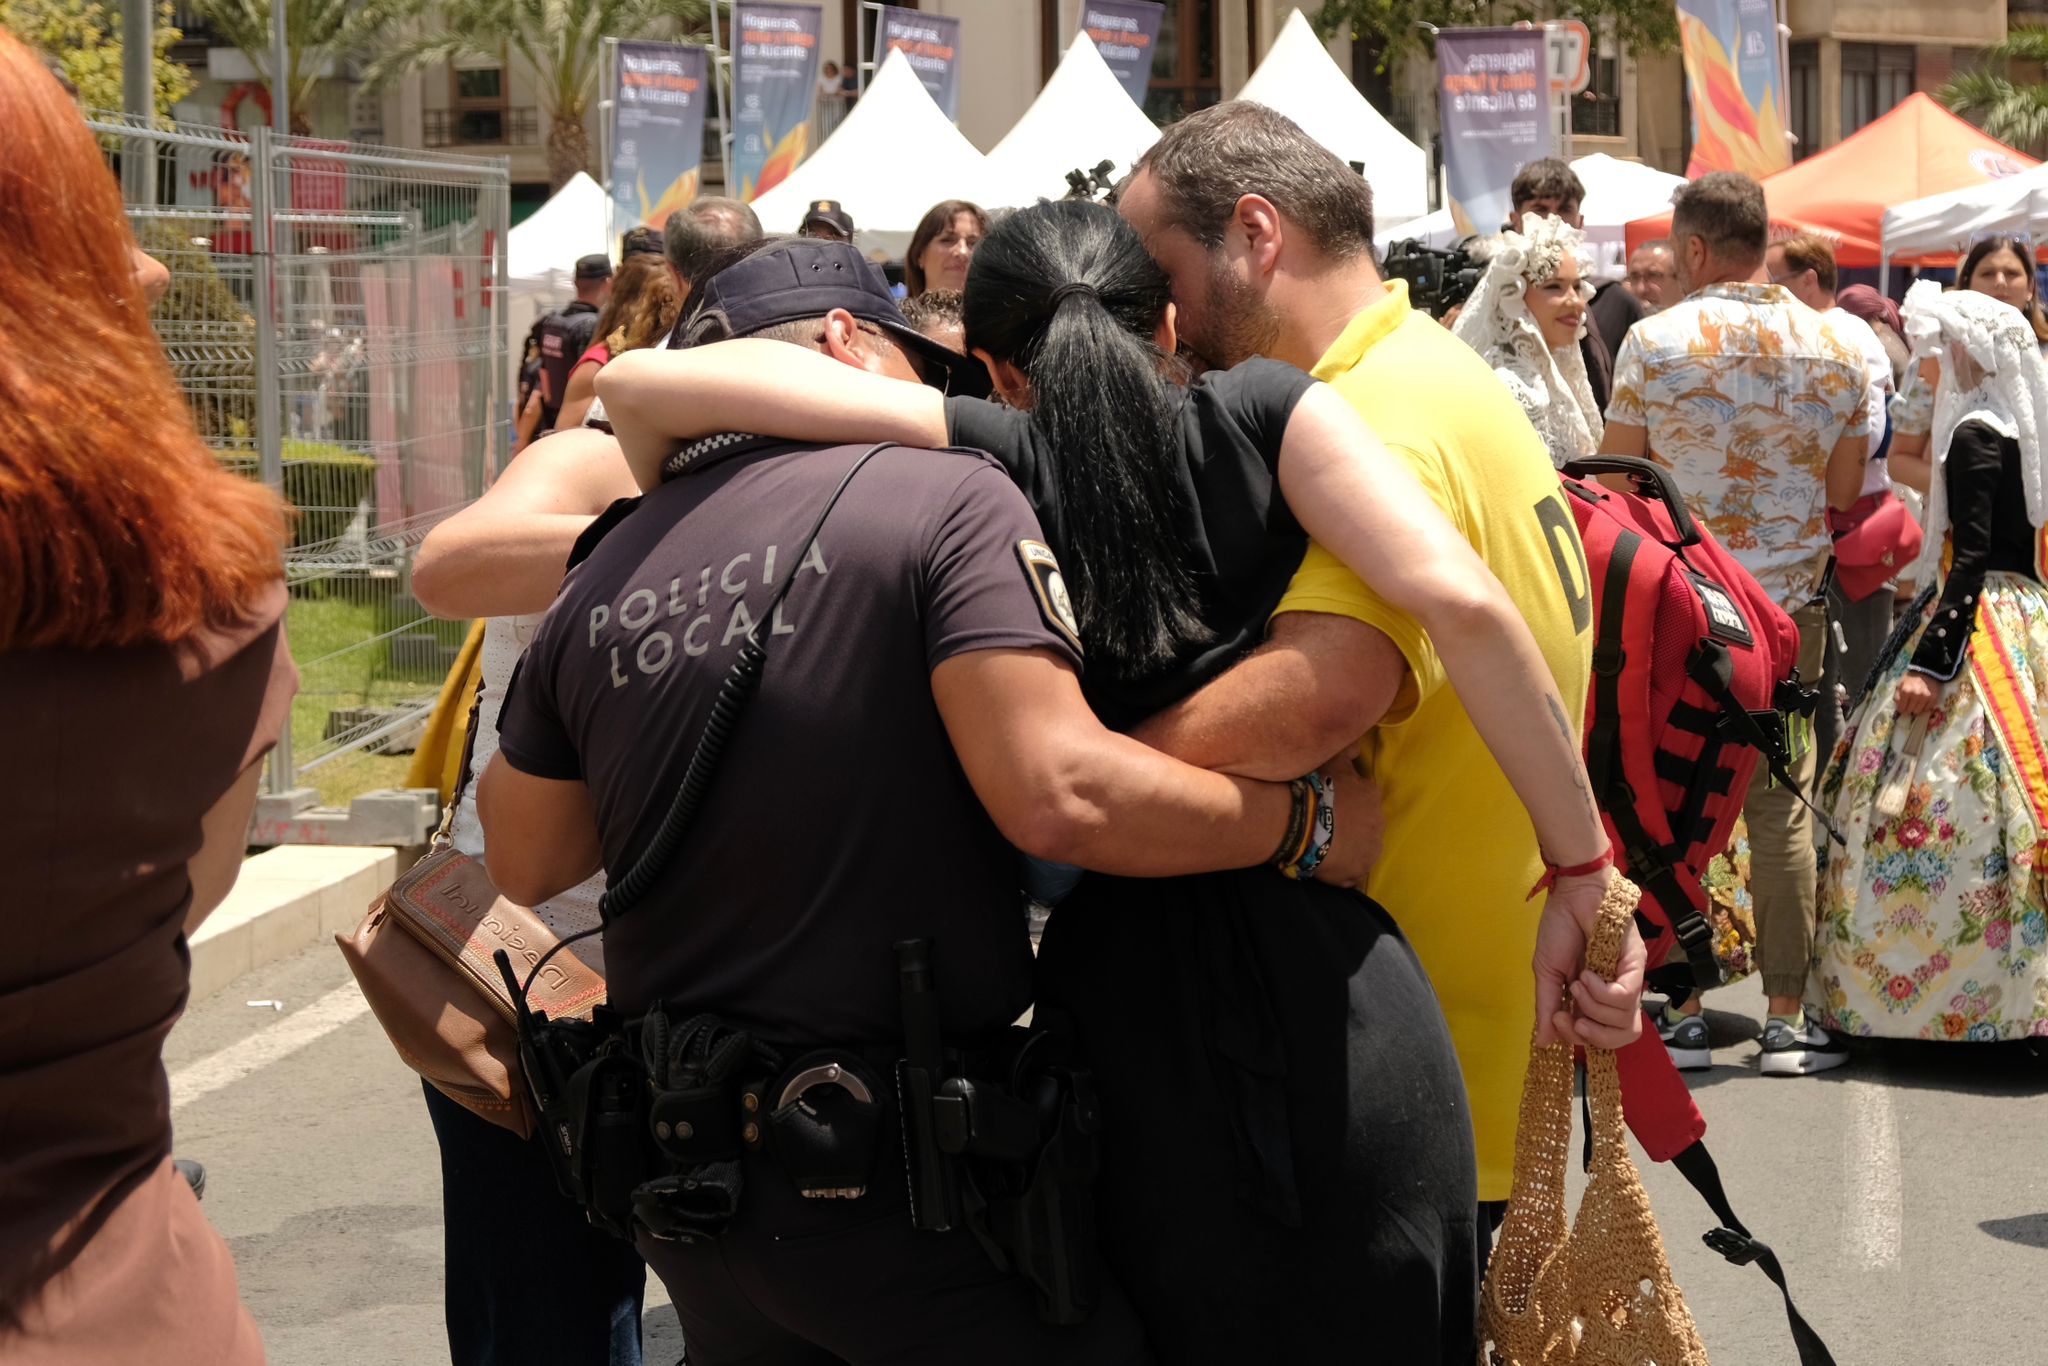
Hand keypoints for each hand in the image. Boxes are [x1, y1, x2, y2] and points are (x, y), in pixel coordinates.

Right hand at [1312, 758, 1382, 888]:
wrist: (1303, 825)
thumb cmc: (1317, 789)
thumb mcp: (1332, 760)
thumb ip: (1347, 749)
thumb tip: (1359, 746)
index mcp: (1372, 795)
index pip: (1363, 798)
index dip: (1346, 801)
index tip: (1330, 804)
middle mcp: (1378, 824)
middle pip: (1365, 824)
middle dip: (1351, 825)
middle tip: (1326, 825)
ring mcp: (1370, 850)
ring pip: (1360, 849)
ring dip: (1348, 848)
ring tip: (1324, 846)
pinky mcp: (1357, 872)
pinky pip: (1350, 873)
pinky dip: (1341, 870)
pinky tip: (1325, 865)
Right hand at [1531, 870, 1647, 1048]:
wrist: (1571, 896)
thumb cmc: (1560, 929)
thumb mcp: (1547, 974)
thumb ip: (1547, 1007)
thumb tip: (1543, 1042)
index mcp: (1595, 999)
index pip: (1601, 1037)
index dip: (1580, 1039)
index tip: (1559, 1020)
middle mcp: (1616, 994)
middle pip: (1621, 1037)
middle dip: (1593, 1036)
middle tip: (1572, 1018)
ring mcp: (1628, 981)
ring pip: (1625, 1022)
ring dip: (1592, 1006)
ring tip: (1578, 982)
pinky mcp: (1635, 966)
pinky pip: (1625, 997)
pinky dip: (1601, 992)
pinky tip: (1587, 974)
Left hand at [1895, 671, 1940, 715]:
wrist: (1926, 672)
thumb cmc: (1911, 679)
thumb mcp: (1900, 685)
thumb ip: (1897, 696)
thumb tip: (1898, 708)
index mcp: (1905, 691)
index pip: (1901, 708)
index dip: (1901, 709)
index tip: (1902, 708)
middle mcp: (1916, 695)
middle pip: (1910, 710)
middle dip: (1908, 709)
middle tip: (1909, 705)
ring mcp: (1925, 697)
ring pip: (1918, 711)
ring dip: (1916, 709)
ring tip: (1916, 704)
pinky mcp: (1934, 698)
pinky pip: (1927, 709)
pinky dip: (1924, 707)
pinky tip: (1923, 703)